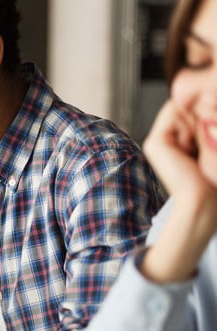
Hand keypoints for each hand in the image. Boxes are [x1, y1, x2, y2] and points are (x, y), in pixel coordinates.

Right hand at [141, 100, 216, 281]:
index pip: (190, 107)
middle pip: (186, 105)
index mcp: (176, 141)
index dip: (203, 111)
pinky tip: (190, 146)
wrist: (203, 200)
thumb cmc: (212, 177)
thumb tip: (201, 96)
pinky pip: (174, 112)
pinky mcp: (154, 143)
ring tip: (200, 147)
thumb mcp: (209, 142)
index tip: (209, 134)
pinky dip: (189, 124)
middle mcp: (163, 139)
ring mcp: (156, 141)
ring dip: (197, 120)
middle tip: (206, 142)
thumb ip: (203, 119)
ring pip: (181, 106)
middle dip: (202, 115)